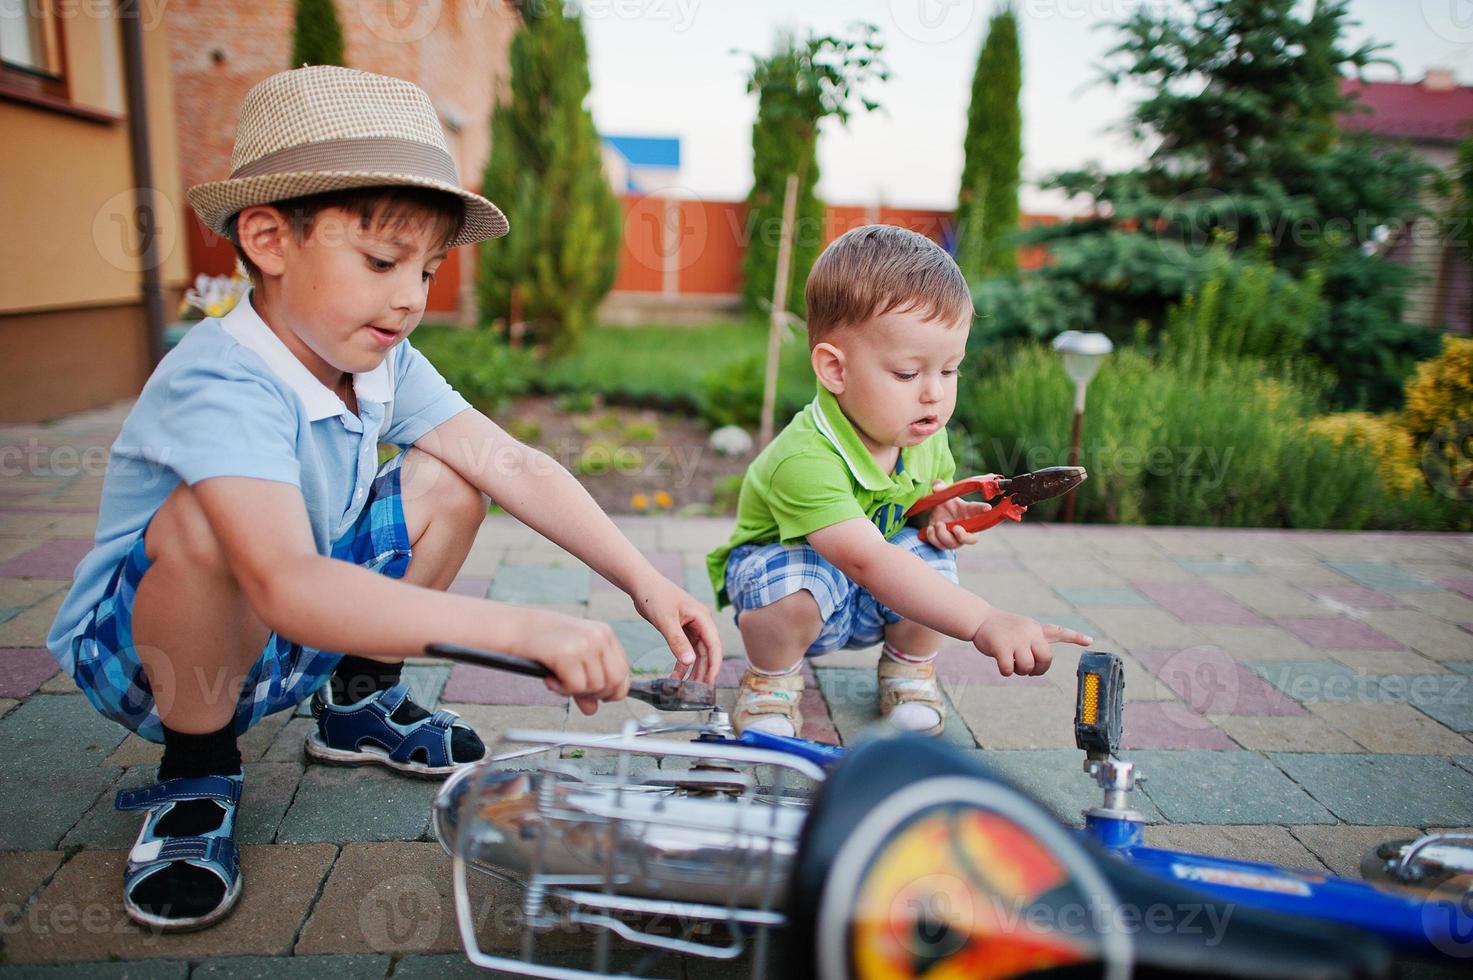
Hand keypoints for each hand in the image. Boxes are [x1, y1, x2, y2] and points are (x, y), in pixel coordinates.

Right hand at [525, 609, 630, 714]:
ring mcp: (585, 643)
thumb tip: (593, 709)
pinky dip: (562, 690)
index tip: (599, 697)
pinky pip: (575, 687)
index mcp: (605, 633)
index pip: (624, 672)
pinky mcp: (568, 653)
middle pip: (614, 681)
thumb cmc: (541, 641)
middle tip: (575, 692)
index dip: (614, 691)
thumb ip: (586, 681)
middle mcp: (599, 636)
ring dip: (575, 692)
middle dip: (597, 694)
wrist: (513, 627)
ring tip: (558, 681)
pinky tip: (550, 680)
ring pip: (595, 686)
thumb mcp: (571, 658)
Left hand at [628, 574, 723, 684]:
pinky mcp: (680, 630)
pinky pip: (685, 650)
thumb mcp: (666, 620)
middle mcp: (700, 623)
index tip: (710, 681)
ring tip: (686, 687)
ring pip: (696, 653)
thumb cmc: (655, 595)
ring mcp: (691, 627)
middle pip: (707, 651)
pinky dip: (681, 663)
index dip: (714, 664)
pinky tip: (675, 675)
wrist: (641, 584)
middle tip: (697, 690)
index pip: (714, 644)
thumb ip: (678, 642)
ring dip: (692, 669)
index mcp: (702, 617)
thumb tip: (689, 662)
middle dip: (703, 671)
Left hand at [923, 477, 993, 549]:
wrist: (936, 513)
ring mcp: (954, 539)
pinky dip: (933, 537)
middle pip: (971, 539)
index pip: (983, 516)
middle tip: (956, 527)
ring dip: (944, 535)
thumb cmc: (949, 505)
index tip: (987, 507)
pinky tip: (931, 528)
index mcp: (971, 518)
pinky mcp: (941, 543)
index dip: (985, 512)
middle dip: (963, 536)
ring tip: (938, 524)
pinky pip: (938, 545)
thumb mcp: (946, 496)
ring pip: (952, 544)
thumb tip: (937, 485)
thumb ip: (942, 489)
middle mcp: (965, 530)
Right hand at [971, 609, 1091, 676]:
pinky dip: (1006, 672)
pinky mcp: (1001, 646)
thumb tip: (1037, 667)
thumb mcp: (1022, 629)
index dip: (1075, 637)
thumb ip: (1034, 643)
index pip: (1059, 632)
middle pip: (1046, 659)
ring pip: (1028, 666)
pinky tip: (1001, 666)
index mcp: (1036, 629)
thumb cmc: (1002, 628)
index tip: (1090, 640)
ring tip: (1011, 664)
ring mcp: (1015, 638)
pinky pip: (1009, 669)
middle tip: (1028, 670)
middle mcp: (1029, 632)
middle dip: (1038, 669)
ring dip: (1020, 671)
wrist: (980, 619)